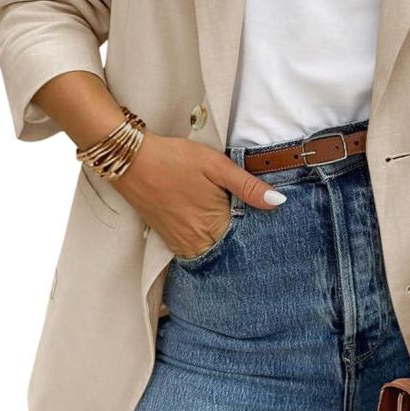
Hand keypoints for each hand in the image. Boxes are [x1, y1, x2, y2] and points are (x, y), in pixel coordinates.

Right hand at [110, 131, 285, 258]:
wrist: (131, 160)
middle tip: (251, 221)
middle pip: (228, 250)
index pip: (245, 242)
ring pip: (210, 251)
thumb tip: (278, 202)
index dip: (257, 233)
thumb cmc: (175, 159)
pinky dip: (204, 241)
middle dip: (240, 240)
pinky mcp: (166, 237)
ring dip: (222, 241)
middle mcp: (196, 241)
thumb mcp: (217, 165)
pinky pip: (192, 249)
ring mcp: (179, 242)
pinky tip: (208, 222)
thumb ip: (248, 186)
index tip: (265, 223)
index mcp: (213, 226)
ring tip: (230, 221)